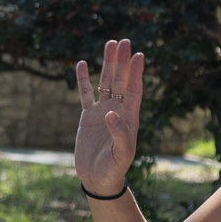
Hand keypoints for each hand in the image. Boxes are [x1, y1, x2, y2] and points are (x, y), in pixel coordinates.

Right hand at [74, 39, 144, 196]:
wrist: (97, 179)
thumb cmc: (113, 169)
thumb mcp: (121, 154)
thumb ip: (120, 133)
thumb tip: (112, 112)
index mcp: (129, 118)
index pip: (133, 90)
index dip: (136, 73)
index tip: (138, 55)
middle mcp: (117, 111)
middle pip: (120, 81)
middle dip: (122, 62)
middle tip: (123, 42)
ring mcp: (102, 112)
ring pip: (105, 83)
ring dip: (107, 64)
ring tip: (109, 45)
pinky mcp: (87, 117)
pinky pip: (85, 94)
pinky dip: (83, 79)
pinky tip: (82, 64)